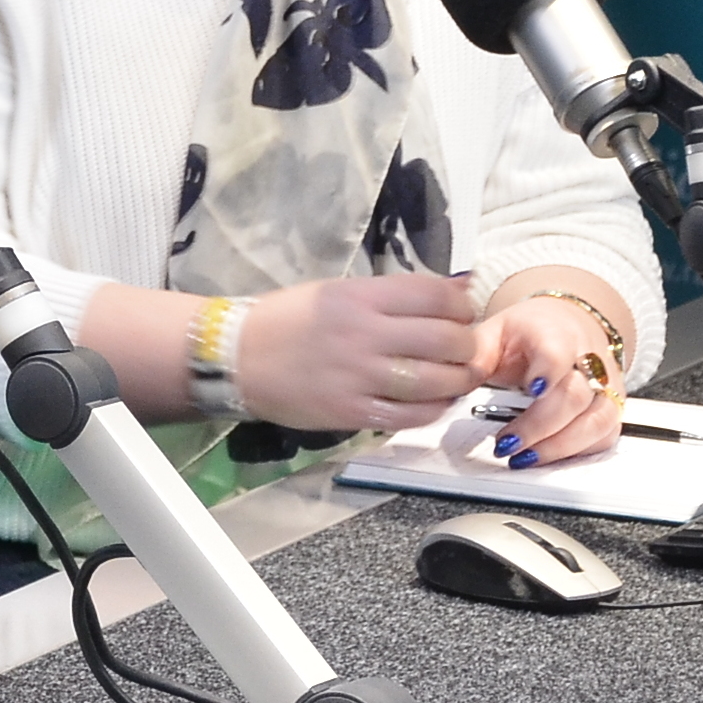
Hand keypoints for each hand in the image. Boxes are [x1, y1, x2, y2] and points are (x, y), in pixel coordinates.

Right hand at [231, 273, 480, 432]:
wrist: (234, 358)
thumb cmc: (286, 319)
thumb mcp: (337, 292)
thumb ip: (394, 294)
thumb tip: (458, 287)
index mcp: (359, 297)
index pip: (436, 296)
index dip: (462, 305)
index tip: (462, 314)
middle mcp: (364, 334)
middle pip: (446, 340)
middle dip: (468, 345)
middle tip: (466, 349)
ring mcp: (360, 377)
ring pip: (437, 381)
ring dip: (460, 380)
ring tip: (459, 377)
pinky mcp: (353, 412)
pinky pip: (413, 416)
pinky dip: (435, 409)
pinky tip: (435, 401)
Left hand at [473, 294, 624, 466]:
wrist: (568, 324)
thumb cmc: (529, 332)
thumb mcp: (495, 331)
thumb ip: (476, 354)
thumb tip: (455, 380)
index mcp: (554, 333)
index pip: (558, 351)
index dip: (549, 371)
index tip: (532, 389)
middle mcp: (588, 359)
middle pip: (575, 396)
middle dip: (539, 426)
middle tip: (506, 444)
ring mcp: (605, 386)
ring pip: (597, 421)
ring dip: (558, 447)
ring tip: (523, 458)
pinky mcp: (612, 409)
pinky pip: (604, 437)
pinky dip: (576, 453)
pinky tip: (546, 456)